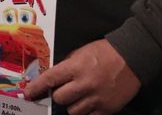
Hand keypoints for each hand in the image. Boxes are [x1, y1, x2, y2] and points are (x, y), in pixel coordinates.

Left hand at [24, 39, 139, 114]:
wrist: (132, 58)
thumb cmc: (106, 52)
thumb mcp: (81, 52)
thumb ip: (67, 65)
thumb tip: (53, 77)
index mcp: (76, 67)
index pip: (50, 79)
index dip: (36, 88)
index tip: (29, 94)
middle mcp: (85, 84)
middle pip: (60, 98)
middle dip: (58, 95)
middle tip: (64, 89)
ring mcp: (97, 98)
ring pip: (73, 111)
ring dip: (72, 105)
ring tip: (79, 96)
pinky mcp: (108, 108)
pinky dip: (86, 112)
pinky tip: (88, 103)